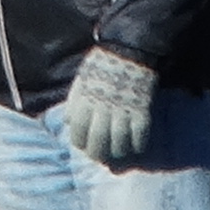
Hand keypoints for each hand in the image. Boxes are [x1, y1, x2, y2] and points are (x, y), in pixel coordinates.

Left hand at [60, 45, 157, 167]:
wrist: (127, 52)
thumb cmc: (101, 66)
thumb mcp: (80, 81)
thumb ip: (73, 102)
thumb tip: (68, 122)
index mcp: (85, 101)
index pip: (78, 130)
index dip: (79, 143)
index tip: (83, 147)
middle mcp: (103, 109)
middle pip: (98, 141)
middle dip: (98, 154)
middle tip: (101, 158)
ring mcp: (123, 110)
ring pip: (119, 142)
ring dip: (118, 152)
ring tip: (118, 155)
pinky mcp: (141, 110)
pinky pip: (140, 134)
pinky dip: (138, 144)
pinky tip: (136, 148)